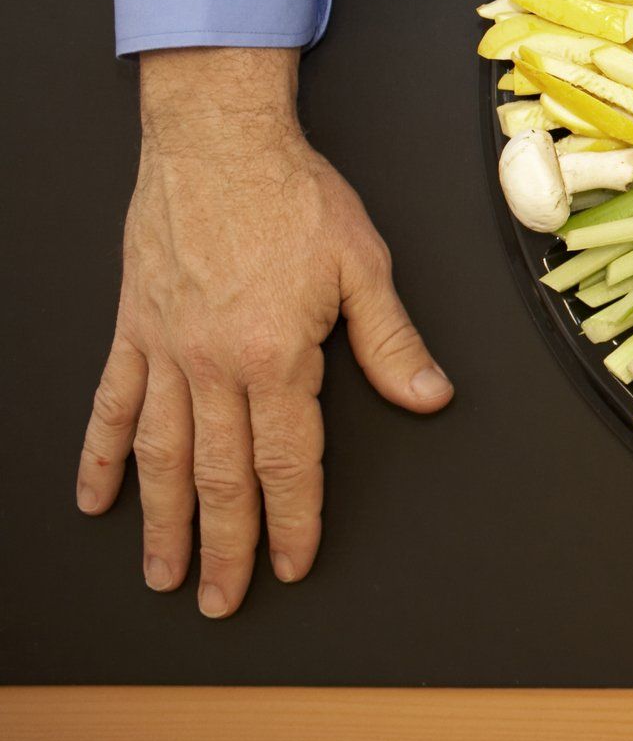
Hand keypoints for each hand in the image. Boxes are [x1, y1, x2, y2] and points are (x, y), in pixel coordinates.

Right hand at [76, 47, 451, 616]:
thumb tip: (430, 396)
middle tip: (222, 599)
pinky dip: (100, 454)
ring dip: (161, 521)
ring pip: (160, 455)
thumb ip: (391, 341)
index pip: (288, 462)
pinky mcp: (135, 329)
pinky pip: (111, 403)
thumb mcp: (364, 266)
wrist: (218, 141)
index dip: (292, 521)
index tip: (291, 564)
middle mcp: (213, 365)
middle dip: (226, 545)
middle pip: (220, 475)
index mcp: (276, 357)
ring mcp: (166, 350)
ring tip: (162, 573)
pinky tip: (95, 497)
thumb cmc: (294, 195)